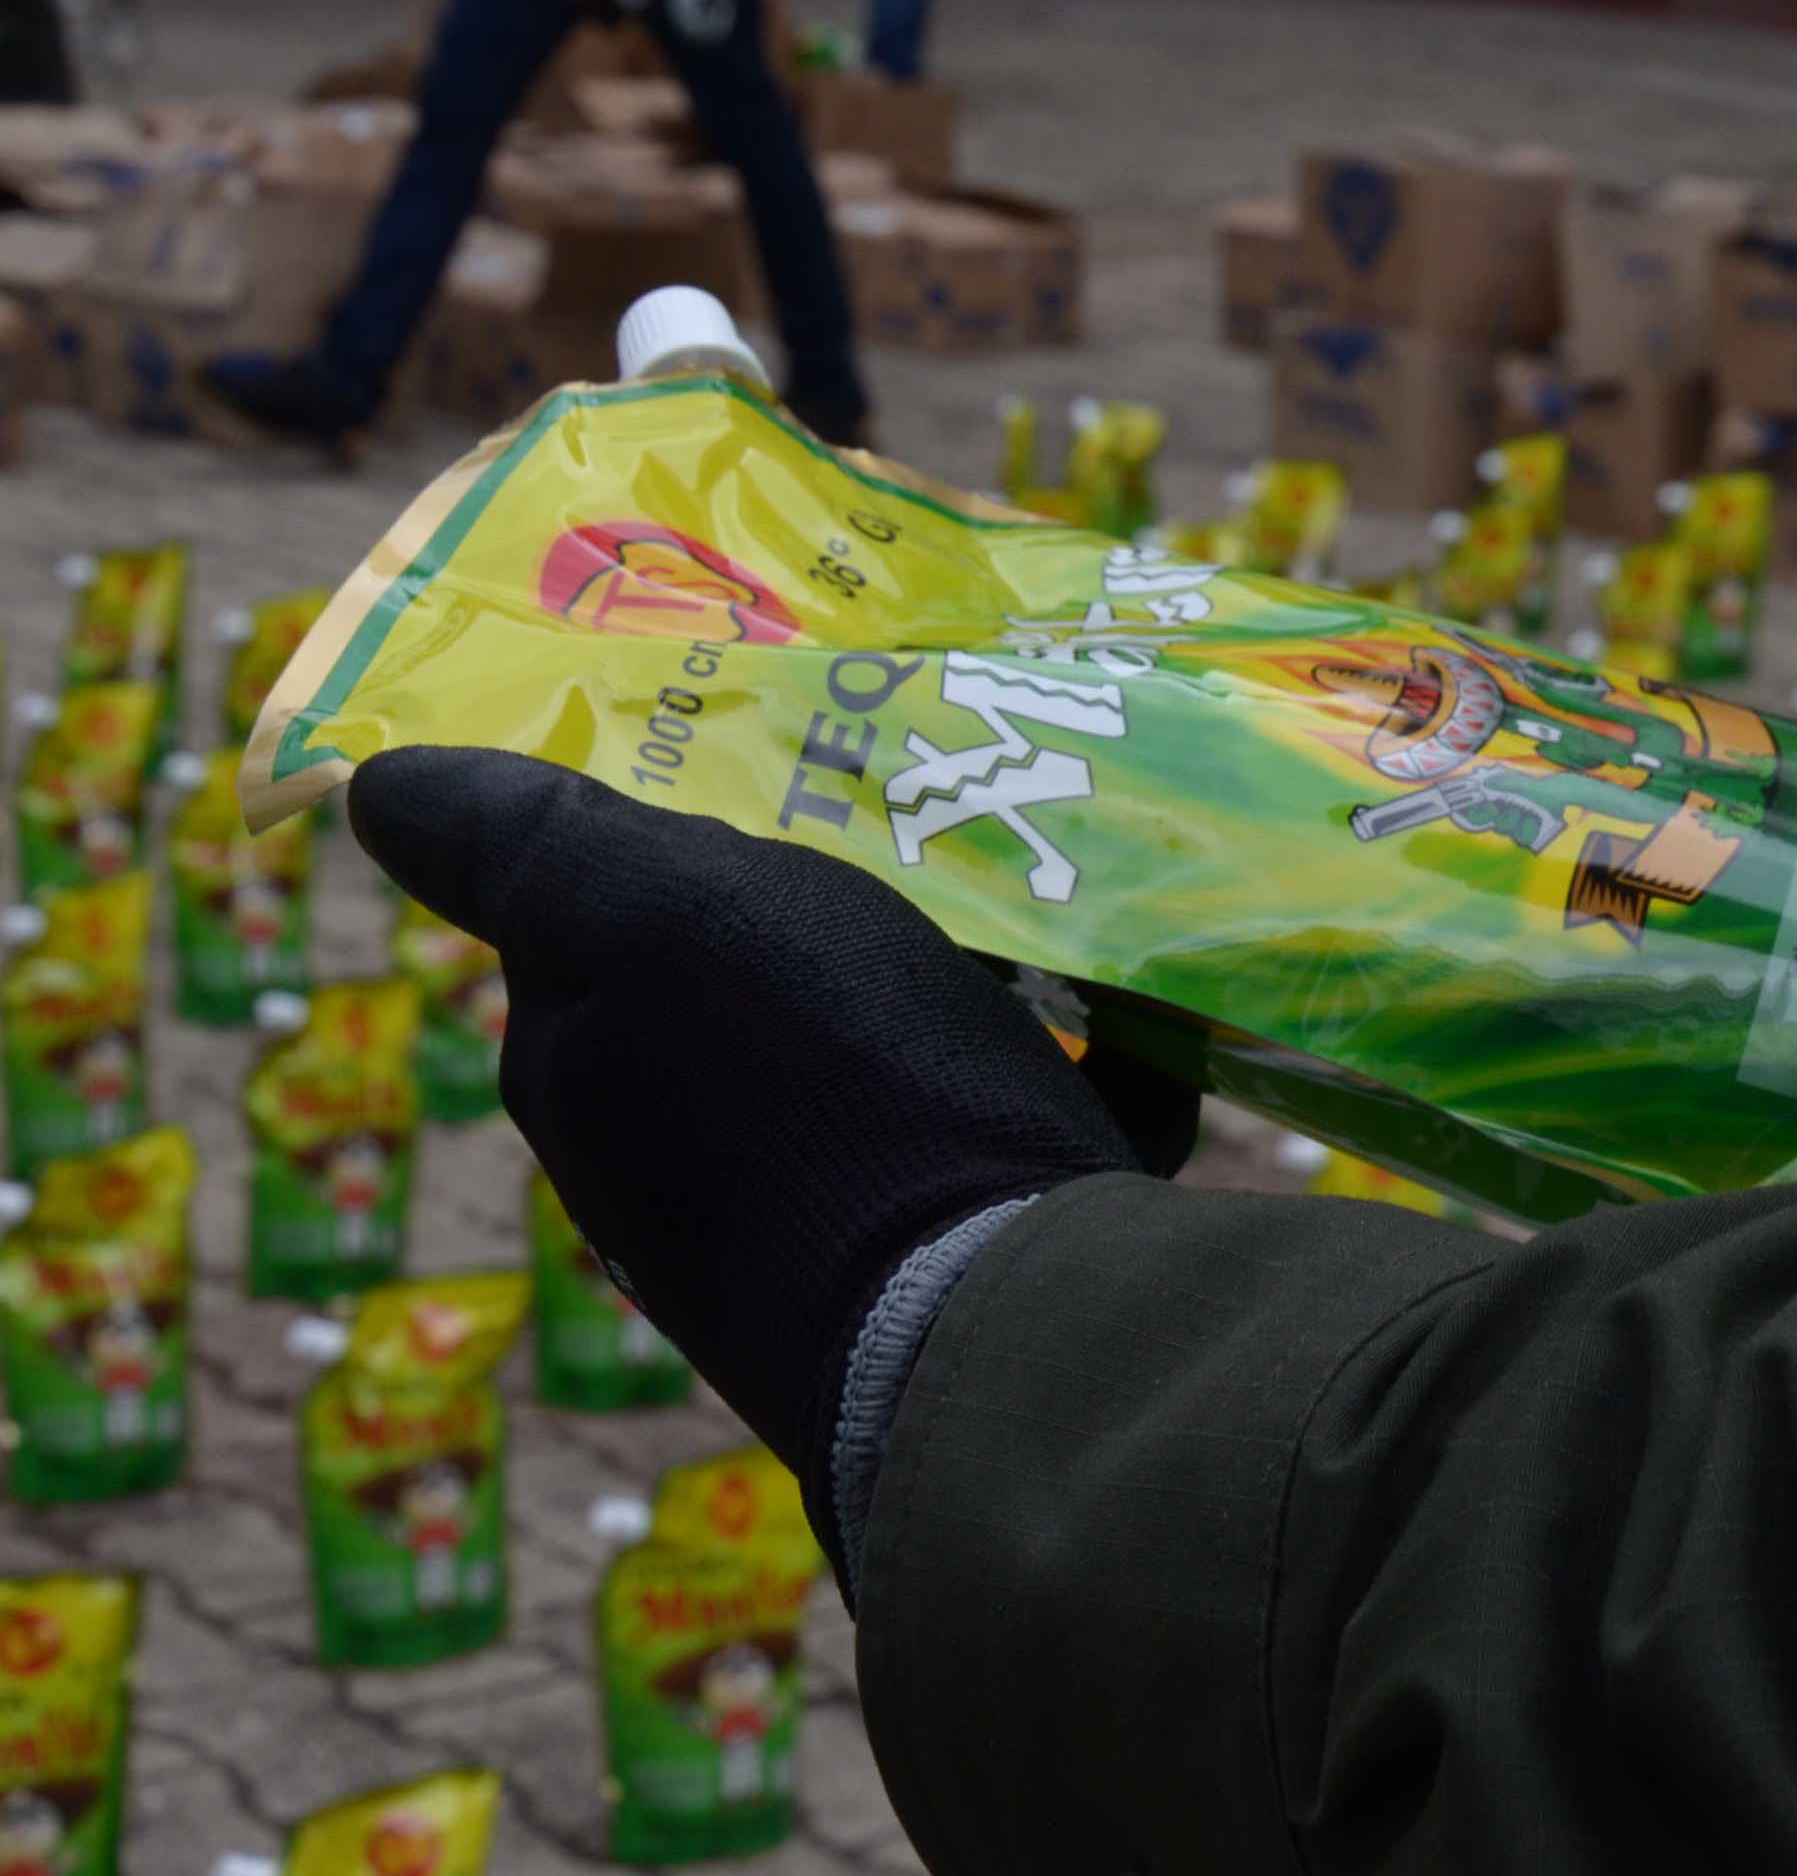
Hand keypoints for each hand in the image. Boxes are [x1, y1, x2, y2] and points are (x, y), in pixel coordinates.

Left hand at [348, 748, 1203, 1500]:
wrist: (996, 1333)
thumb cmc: (819, 1093)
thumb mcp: (658, 914)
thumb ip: (526, 846)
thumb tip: (368, 783)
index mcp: (589, 1078)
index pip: (594, 920)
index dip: (672, 830)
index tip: (774, 743)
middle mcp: (683, 1169)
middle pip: (749, 985)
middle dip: (836, 900)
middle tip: (938, 796)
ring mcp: (821, 1232)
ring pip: (886, 1059)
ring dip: (963, 983)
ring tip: (1056, 895)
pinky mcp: (961, 1273)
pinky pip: (1017, 1135)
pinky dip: (1076, 1073)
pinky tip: (1149, 1023)